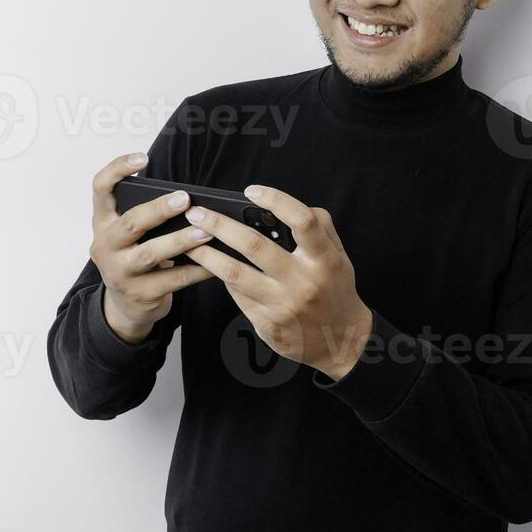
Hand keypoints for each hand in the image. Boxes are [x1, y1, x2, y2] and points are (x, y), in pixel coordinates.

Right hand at [89, 152, 215, 343]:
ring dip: (180, 240)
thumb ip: (145, 215)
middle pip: (130, 222)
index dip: (118, 169)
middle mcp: (105, 246)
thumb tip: (188, 199)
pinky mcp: (140, 294)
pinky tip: (215, 262)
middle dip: (158, 209)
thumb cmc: (133, 257)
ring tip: (206, 232)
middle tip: (185, 198)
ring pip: (150, 254)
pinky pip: (173, 279)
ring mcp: (120, 273)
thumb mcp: (127, 234)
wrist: (125, 306)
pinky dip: (197, 269)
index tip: (143, 158)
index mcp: (102, 223)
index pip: (100, 188)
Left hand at [182, 184, 372, 379]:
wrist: (342, 340)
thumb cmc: (336, 289)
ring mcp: (283, 306)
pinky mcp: (268, 325)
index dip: (276, 201)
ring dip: (207, 255)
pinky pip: (238, 296)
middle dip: (219, 225)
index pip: (302, 221)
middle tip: (196, 213)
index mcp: (323, 260)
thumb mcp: (339, 255)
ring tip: (189, 242)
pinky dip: (223, 279)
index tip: (251, 191)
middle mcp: (302, 282)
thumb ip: (320, 227)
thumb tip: (284, 206)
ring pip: (234, 275)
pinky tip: (212, 267)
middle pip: (254, 246)